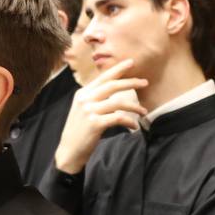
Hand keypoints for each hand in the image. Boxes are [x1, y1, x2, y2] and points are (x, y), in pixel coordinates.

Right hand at [53, 58, 147, 173]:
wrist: (69, 151)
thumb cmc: (80, 131)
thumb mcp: (83, 110)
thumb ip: (95, 99)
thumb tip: (114, 93)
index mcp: (82, 94)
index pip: (103, 77)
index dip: (118, 69)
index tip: (131, 62)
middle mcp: (85, 99)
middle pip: (112, 86)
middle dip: (130, 82)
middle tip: (145, 82)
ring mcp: (89, 111)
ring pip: (118, 102)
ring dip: (134, 106)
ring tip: (144, 111)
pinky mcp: (95, 124)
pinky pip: (118, 118)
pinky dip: (129, 121)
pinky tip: (134, 126)